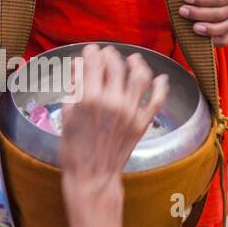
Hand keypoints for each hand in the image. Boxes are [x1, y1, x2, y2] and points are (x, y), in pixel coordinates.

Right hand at [59, 45, 167, 213]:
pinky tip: (161, 78)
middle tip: (107, 53)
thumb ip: (73, 89)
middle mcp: (112, 100)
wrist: (93, 177)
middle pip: (116, 65)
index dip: (91, 52)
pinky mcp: (142, 122)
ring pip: (139, 76)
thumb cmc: (74, 149)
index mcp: (89, 98)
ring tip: (133, 59)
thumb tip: (76, 65)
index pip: (93, 63)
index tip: (90, 50)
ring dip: (136, 63)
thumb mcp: (66, 116)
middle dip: (110, 55)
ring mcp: (130, 111)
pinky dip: (161, 86)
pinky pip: (157, 100)